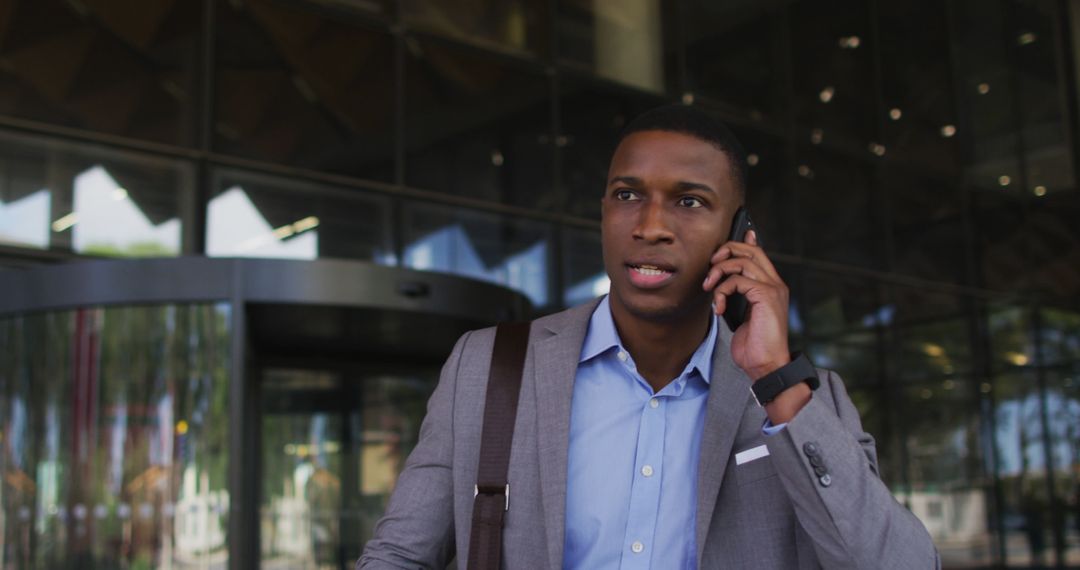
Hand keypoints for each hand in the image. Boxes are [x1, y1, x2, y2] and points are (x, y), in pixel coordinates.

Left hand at [701, 230, 789, 379]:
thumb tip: (724, 283)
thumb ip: (736, 296)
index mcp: (772, 287)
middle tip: (710, 266)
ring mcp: (773, 288)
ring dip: (718, 272)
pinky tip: (719, 307)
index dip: (742, 242)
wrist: (767, 365)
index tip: (722, 247)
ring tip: (709, 288)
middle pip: (751, 250)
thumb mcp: (741, 316)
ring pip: (742, 261)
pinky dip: (722, 291)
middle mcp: (775, 284)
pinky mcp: (765, 296)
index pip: (759, 254)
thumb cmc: (754, 346)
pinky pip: (737, 280)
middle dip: (726, 251)